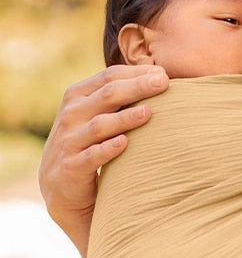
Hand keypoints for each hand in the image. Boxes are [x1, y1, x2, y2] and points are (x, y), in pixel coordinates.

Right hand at [38, 64, 167, 257]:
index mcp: (78, 95)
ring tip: (148, 112)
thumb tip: (162, 75)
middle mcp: (72, 114)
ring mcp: (69, 141)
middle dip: (137, 87)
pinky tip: (125, 143)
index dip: (137, 73)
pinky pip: (92, 156)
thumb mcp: (99, 113)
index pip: (109, 76)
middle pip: (108, 95)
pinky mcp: (72, 167)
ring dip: (125, 118)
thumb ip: (121, 95)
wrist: (60, 185)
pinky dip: (108, 149)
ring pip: (100, 125)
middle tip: (164, 82)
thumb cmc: (90, 141)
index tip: (163, 73)